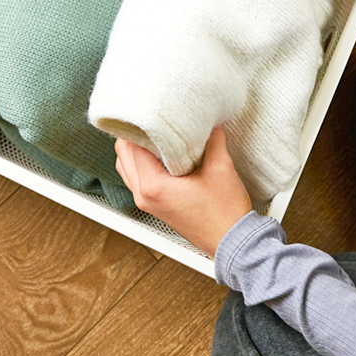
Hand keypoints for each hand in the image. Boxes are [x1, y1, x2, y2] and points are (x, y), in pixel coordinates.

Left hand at [114, 127, 251, 256]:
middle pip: (123, 154)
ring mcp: (147, 202)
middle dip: (135, 134)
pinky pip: (137, 178)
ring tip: (158, 135)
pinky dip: (142, 163)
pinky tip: (163, 155)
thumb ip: (212, 140)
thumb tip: (208, 123)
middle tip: (154, 119)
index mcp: (153, 186)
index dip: (139, 125)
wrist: (232, 243)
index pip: (130, 145)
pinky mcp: (155, 205)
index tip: (150, 112)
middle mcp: (143, 195)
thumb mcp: (221, 168)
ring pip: (127, 167)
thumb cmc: (225, 214)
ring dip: (137, 149)